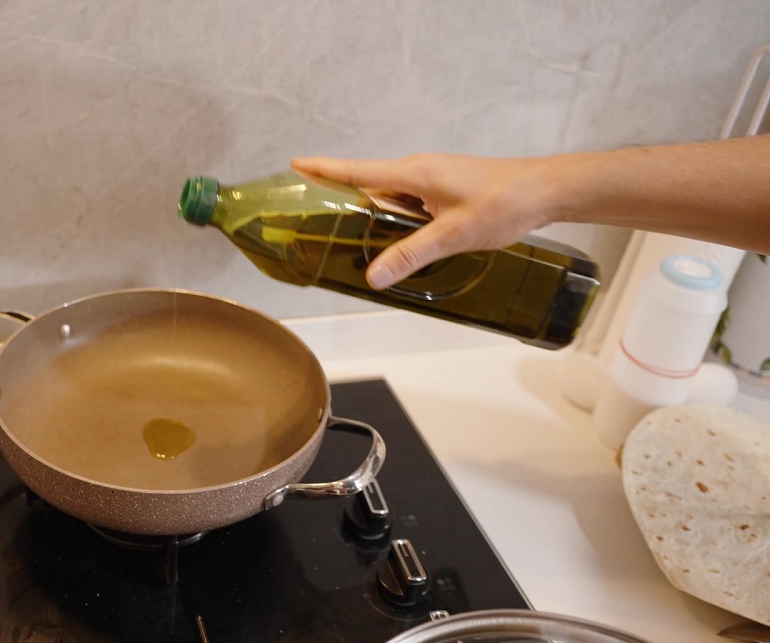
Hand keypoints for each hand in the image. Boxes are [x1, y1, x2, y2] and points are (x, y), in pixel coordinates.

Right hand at [290, 154, 560, 288]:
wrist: (547, 190)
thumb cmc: (505, 203)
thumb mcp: (453, 235)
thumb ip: (411, 255)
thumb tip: (374, 276)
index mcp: (413, 173)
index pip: (356, 170)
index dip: (323, 169)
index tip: (295, 165)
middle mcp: (418, 170)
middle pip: (368, 185)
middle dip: (341, 201)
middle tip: (314, 219)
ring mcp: (432, 178)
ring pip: (390, 196)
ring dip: (371, 214)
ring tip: (351, 238)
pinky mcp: (445, 188)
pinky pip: (409, 201)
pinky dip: (395, 218)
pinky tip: (397, 239)